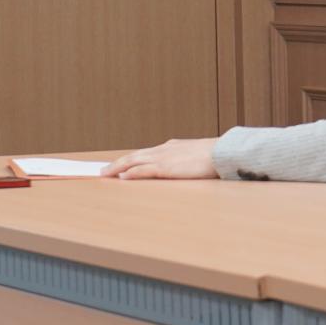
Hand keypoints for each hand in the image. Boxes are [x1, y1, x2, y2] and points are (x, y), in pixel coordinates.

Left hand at [102, 138, 218, 179]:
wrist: (221, 152)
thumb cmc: (213, 156)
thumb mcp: (194, 157)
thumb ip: (183, 161)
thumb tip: (179, 167)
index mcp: (170, 147)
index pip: (144, 153)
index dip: (130, 160)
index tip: (120, 165)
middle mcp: (163, 150)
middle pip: (134, 156)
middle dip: (117, 163)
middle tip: (103, 170)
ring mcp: (163, 157)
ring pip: (133, 161)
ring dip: (117, 168)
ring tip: (105, 174)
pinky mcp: (165, 167)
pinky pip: (142, 170)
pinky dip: (130, 173)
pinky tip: (121, 177)